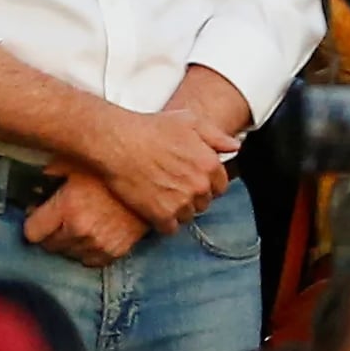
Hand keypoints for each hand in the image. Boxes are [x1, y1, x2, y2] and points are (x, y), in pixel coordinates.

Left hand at [23, 172, 144, 264]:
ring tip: (78, 227)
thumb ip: (53, 172)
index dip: (34, 221)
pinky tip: (93, 236)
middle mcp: (80, 229)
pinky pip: (91, 261)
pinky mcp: (117, 251)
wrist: (154, 182)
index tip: (40, 215)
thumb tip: (37, 181)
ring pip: (69, 255)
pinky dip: (89, 251)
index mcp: (67, 207)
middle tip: (59, 220)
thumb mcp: (78, 163)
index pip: (32, 233)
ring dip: (70, 243)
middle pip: (49, 246)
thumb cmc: (114, 170)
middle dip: (50, 233)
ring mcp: (99, 243)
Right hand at [71, 100, 228, 233]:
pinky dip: (163, 222)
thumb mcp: (189, 121)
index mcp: (210, 165)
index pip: (220, 186)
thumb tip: (234, 146)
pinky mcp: (161, 214)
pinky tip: (153, 210)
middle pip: (204, 202)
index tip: (191, 180)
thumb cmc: (150, 128)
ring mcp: (181, 202)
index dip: (206, 184)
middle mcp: (200, 185)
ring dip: (178, 210)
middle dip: (192, 197)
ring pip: (188, 216)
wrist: (115, 142)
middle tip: (173, 187)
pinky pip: (170, 228)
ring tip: (161, 197)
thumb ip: (215, 136)